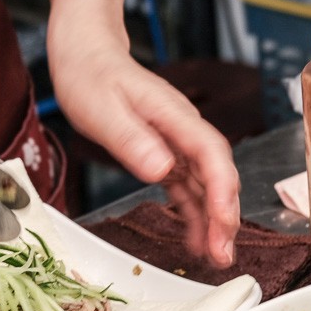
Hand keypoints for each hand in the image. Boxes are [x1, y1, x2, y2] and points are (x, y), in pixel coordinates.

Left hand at [50, 41, 240, 266]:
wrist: (85, 54)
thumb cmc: (91, 75)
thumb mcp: (101, 108)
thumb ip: (131, 139)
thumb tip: (162, 169)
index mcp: (173, 115)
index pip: (211, 153)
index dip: (223, 188)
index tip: (223, 219)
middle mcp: (183, 129)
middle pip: (217, 174)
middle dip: (225, 215)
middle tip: (223, 253)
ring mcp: (177, 142)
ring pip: (206, 185)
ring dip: (214, 220)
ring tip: (216, 256)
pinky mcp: (165, 152)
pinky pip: (186, 187)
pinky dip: (193, 213)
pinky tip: (195, 238)